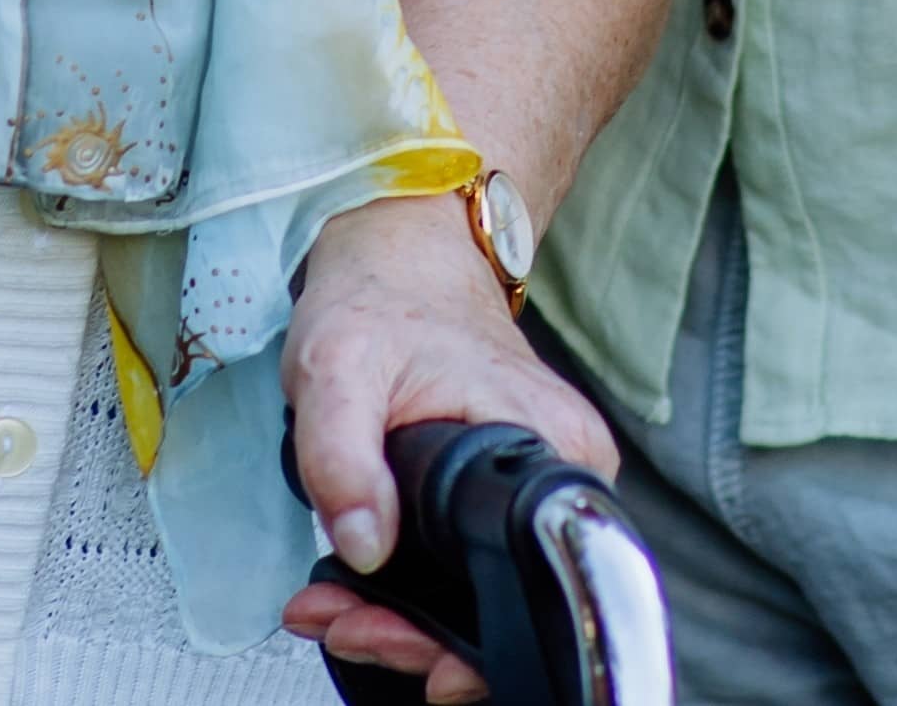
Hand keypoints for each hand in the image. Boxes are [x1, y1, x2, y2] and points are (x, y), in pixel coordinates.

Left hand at [279, 194, 617, 705]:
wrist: (401, 248)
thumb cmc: (382, 294)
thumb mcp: (338, 365)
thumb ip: (343, 455)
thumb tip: (366, 547)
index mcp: (551, 450)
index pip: (533, 592)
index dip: (466, 646)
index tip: (398, 648)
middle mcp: (562, 475)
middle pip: (507, 608)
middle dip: (414, 639)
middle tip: (343, 626)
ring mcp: (535, 485)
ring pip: (484, 596)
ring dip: (404, 621)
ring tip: (334, 612)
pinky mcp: (504, 492)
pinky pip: (469, 568)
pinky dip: (411, 591)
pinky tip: (355, 593)